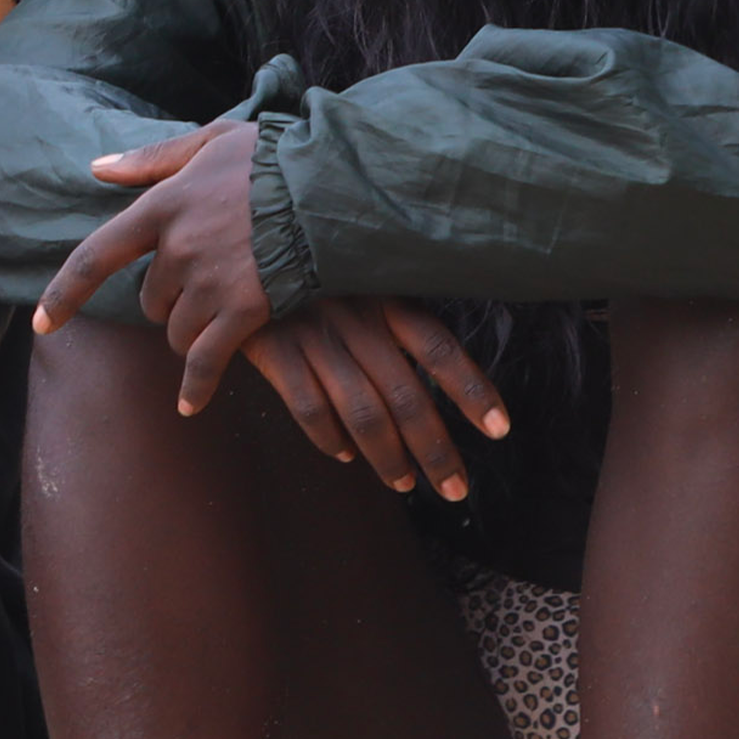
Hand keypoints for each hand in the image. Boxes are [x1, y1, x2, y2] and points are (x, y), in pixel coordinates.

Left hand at [37, 120, 273, 415]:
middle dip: (169, 299)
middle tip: (208, 283)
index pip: (97, 255)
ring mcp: (210, 282)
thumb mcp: (212, 142)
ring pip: (176, 329)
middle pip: (151, 298)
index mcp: (163, 206)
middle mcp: (178, 248)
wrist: (336, 187)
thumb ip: (152, 159)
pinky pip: (206, 360)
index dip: (65, 292)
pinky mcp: (243, 311)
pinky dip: (196, 386)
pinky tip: (188, 406)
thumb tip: (98, 167)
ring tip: (225, 311)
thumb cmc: (277, 159)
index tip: (42, 323)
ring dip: (189, 330)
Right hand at [240, 298, 510, 500]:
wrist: (239, 249)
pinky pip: (309, 407)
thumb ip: (393, 319)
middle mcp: (357, 319)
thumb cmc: (313, 273)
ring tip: (405, 484)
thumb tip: (431, 378)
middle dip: (435, 449)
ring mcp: (316, 336)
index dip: (472, 390)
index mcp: (385, 298)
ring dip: (388, 457)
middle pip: (407, 396)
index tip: (500, 429)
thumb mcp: (360, 280)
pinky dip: (329, 438)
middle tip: (455, 488)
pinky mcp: (276, 351)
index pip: (439, 348)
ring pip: (363, 413)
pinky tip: (345, 455)